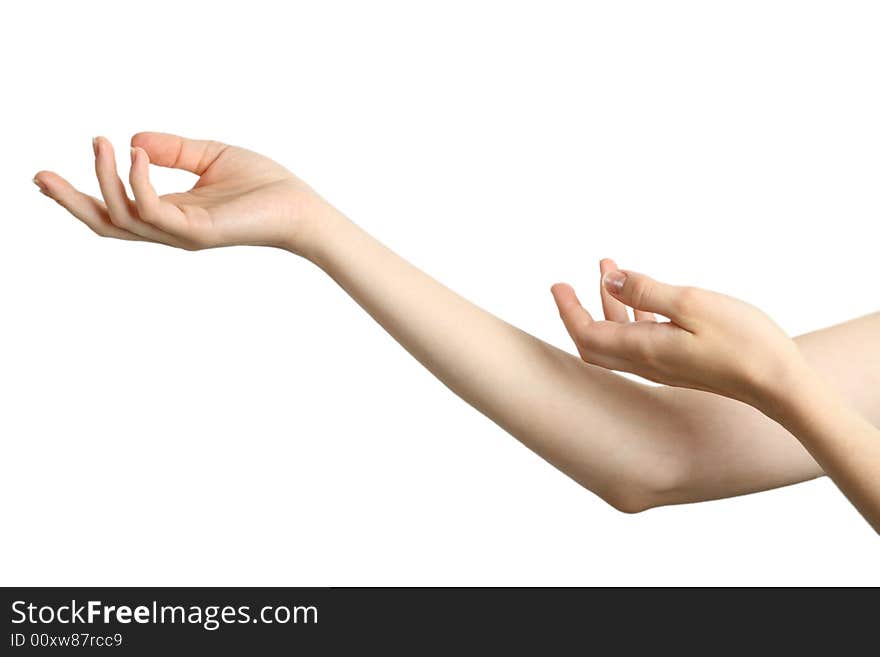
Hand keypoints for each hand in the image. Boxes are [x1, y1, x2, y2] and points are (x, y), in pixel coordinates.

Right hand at [33, 133, 327, 253]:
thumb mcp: (208, 156)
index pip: (117, 210)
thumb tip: (133, 138)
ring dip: (104, 179)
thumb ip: (172, 149)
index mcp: (171, 212)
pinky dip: (138, 181)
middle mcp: (170, 228)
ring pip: (123, 218)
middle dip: (71, 203)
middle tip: (40, 176)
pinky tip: (135, 152)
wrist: (299, 206)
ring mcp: (181, 234)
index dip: (82, 196)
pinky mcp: (197, 232)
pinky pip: (153, 210)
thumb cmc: (262, 184)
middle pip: (107, 225)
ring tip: (101, 142)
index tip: (47, 178)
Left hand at [550, 259, 805, 405]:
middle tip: (567, 284)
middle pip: (594, 342)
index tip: (558, 285)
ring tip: (609, 268)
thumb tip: (609, 279)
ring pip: (618, 339)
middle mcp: (648, 363)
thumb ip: (647, 291)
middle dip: (577, 310)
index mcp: (643, 350)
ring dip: (608, 305)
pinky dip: (631, 315)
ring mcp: (664, 366)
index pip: (587, 334)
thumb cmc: (744, 342)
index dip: (568, 310)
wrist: (781, 384)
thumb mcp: (692, 305)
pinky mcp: (682, 365)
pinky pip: (641, 341)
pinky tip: (644, 298)